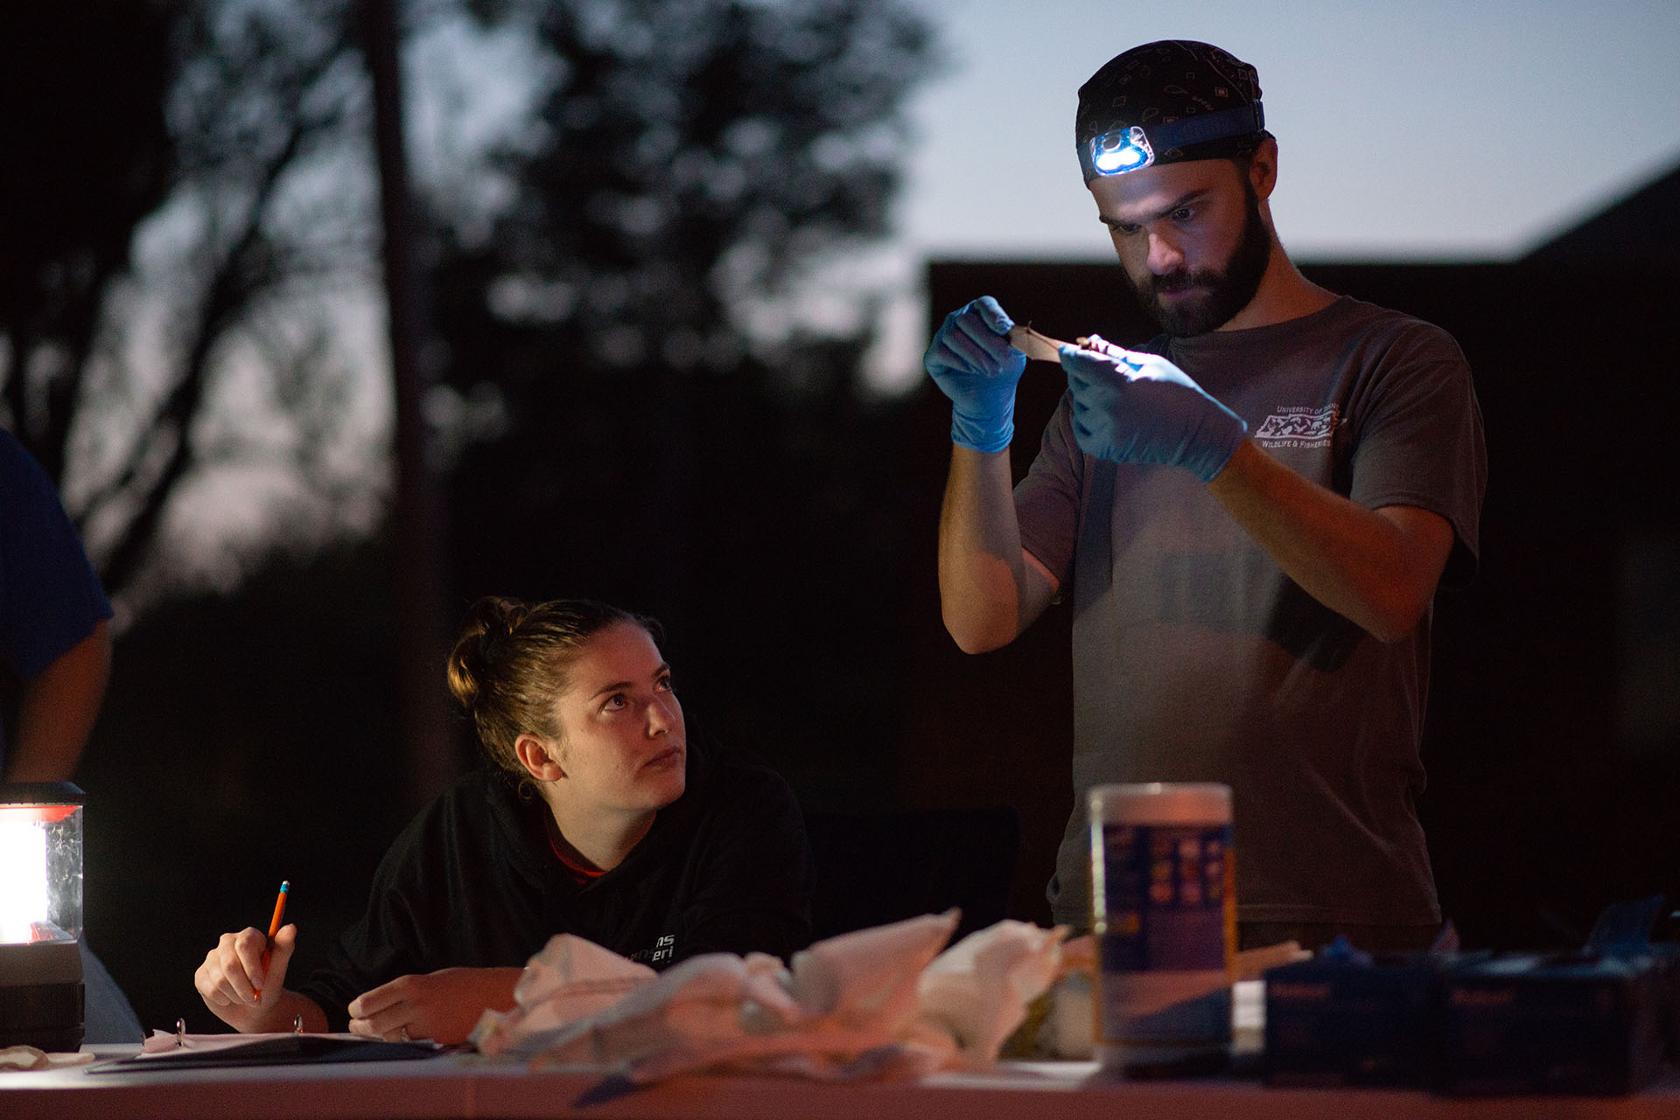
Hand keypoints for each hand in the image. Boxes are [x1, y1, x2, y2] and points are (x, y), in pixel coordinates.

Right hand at [195, 924, 297, 1030]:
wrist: (253, 1008)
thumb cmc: (268, 985)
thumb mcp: (279, 969)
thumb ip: (284, 948)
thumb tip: (290, 928)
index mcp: (249, 936)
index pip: (244, 946)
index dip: (252, 968)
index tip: (260, 985)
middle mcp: (227, 942)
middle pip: (230, 965)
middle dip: (244, 987)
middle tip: (254, 999)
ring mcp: (212, 958)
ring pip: (220, 980)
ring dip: (236, 995)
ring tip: (245, 997)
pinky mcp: (201, 974)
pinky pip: (210, 990)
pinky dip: (224, 999)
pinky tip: (231, 997)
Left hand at [347, 967, 521, 1045]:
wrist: (496, 996)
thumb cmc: (464, 984)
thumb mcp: (432, 979)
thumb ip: (406, 993)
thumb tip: (379, 1006)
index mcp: (413, 985)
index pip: (368, 1002)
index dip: (356, 1010)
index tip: (354, 1011)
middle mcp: (416, 1006)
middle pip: (374, 1025)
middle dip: (360, 1027)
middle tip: (357, 1026)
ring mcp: (428, 1027)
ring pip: (390, 1039)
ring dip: (379, 1038)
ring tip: (376, 1034)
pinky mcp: (437, 1043)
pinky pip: (410, 1047)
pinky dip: (400, 1044)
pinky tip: (399, 1039)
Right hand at [923, 295, 1027, 452]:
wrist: (989, 397)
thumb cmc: (1003, 370)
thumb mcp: (1016, 353)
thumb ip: (1014, 338)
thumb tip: (1006, 327)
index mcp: (980, 313)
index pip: (984, 304)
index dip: (993, 315)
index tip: (1003, 329)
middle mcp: (958, 319)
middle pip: (966, 320)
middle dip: (986, 343)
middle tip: (1000, 364)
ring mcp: (942, 336)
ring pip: (952, 336)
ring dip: (975, 356)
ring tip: (989, 371)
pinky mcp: (932, 355)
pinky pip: (941, 352)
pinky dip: (959, 363)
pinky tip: (970, 371)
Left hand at [1060, 334, 1246, 481]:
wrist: (1196, 435)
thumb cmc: (1178, 393)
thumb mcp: (1151, 364)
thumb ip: (1117, 354)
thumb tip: (1092, 341)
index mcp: (1120, 383)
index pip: (1080, 364)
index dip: (1070, 356)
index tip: (1067, 351)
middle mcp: (1108, 408)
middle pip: (1076, 384)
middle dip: (1084, 375)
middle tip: (1102, 374)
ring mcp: (1105, 431)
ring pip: (1078, 407)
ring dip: (1088, 399)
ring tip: (1114, 398)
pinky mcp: (1105, 449)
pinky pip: (1080, 430)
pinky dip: (1085, 421)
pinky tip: (1103, 415)